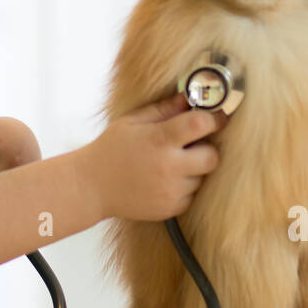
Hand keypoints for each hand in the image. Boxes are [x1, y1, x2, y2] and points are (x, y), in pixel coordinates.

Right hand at [82, 93, 226, 220]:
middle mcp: (169, 167)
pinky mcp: (171, 209)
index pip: (201, 124)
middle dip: (207, 149)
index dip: (214, 119)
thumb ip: (164, 109)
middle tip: (192, 145)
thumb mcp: (133, 121)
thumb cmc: (111, 149)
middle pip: (212, 157)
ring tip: (170, 163)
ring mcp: (171, 191)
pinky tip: (164, 179)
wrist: (92, 187)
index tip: (216, 117)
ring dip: (194, 169)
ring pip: (202, 177)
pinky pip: (192, 195)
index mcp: (160, 139)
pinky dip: (184, 186)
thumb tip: (190, 98)